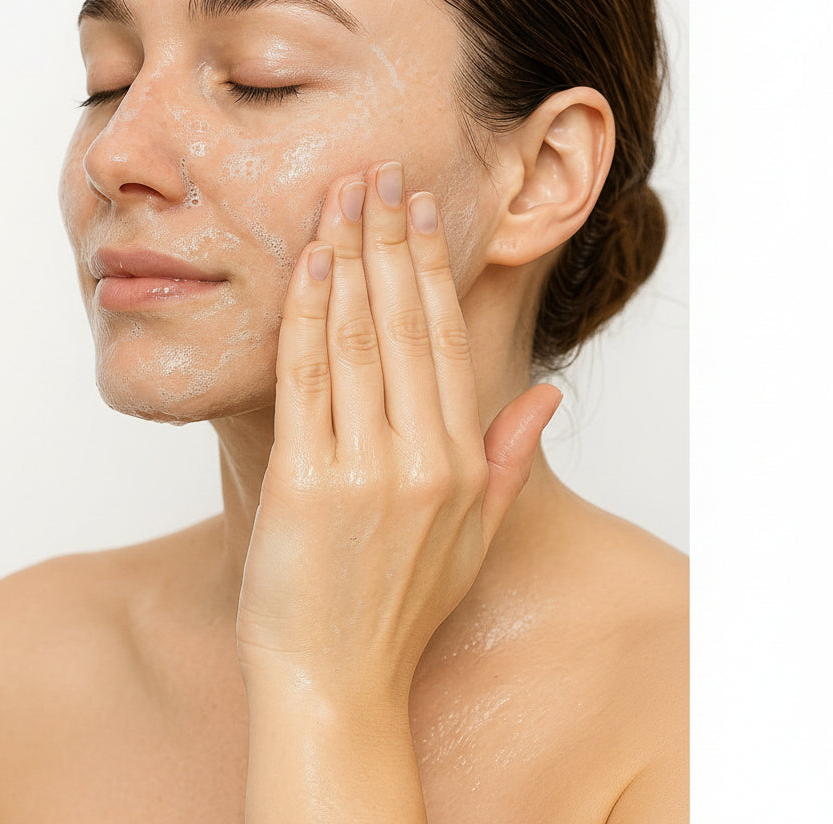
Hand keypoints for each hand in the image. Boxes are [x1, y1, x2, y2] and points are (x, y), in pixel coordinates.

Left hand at [236, 160, 560, 705]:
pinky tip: (304, 263)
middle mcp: (419, 460)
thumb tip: (550, 395)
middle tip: (378, 171)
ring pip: (355, 338)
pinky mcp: (305, 484)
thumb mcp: (473, 540)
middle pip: (404, 324)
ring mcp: (363, 472)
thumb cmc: (398, 609)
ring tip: (340, 195)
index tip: (421, 207)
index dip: (433, 266)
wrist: (335, 683)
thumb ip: (510, 460)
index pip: (447, 340)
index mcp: (459, 465)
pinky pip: (304, 379)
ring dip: (346, 258)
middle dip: (389, 239)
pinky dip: (304, 315)